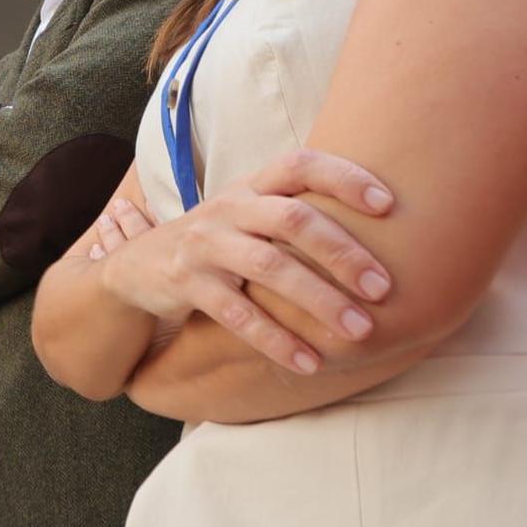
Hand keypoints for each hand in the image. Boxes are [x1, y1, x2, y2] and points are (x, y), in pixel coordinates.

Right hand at [97, 149, 395, 373]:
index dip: (344, 177)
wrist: (136, 267)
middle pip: (292, 218)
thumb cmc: (218, 242)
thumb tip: (389, 225)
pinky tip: (309, 362)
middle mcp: (228, 208)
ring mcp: (205, 245)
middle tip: (384, 288)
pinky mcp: (186, 283)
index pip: (300, 164)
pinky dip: (276, 340)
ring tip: (360, 330)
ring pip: (269, 267)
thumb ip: (297, 211)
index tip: (388, 204)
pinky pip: (237, 314)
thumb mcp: (248, 214)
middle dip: (343, 253)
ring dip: (319, 300)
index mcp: (251, 186)